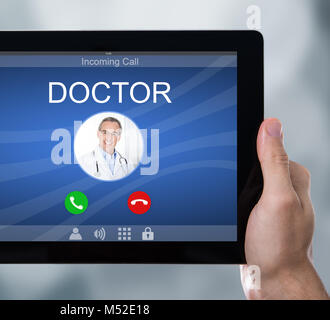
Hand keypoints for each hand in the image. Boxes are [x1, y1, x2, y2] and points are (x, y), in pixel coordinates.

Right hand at [241, 118, 327, 299]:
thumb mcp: (277, 198)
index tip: (237, 170)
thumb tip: (271, 125)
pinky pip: (239, 198)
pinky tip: (233, 216)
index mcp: (294, 176)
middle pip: (250, 165)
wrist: (270, 279)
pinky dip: (231, 203)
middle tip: (240, 200)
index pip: (266, 147)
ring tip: (238, 211)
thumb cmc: (279, 247)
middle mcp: (284, 187)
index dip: (246, 152)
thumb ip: (273, 162)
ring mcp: (270, 201)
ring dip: (232, 192)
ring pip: (241, 182)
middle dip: (236, 177)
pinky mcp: (258, 213)